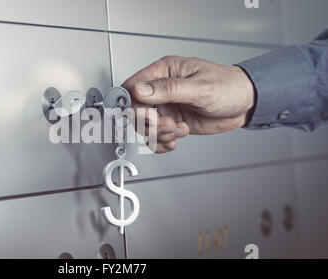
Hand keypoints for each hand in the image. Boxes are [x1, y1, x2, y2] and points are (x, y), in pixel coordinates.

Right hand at [122, 56, 255, 153]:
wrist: (245, 103)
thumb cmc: (228, 86)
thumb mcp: (199, 88)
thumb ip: (168, 89)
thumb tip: (141, 89)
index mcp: (164, 71)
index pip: (133, 87)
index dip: (135, 104)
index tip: (146, 116)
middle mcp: (162, 89)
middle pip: (137, 110)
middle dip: (150, 123)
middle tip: (169, 125)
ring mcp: (167, 106)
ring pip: (146, 126)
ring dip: (159, 134)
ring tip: (178, 130)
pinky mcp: (172, 121)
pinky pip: (157, 136)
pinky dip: (162, 142)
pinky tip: (175, 140)